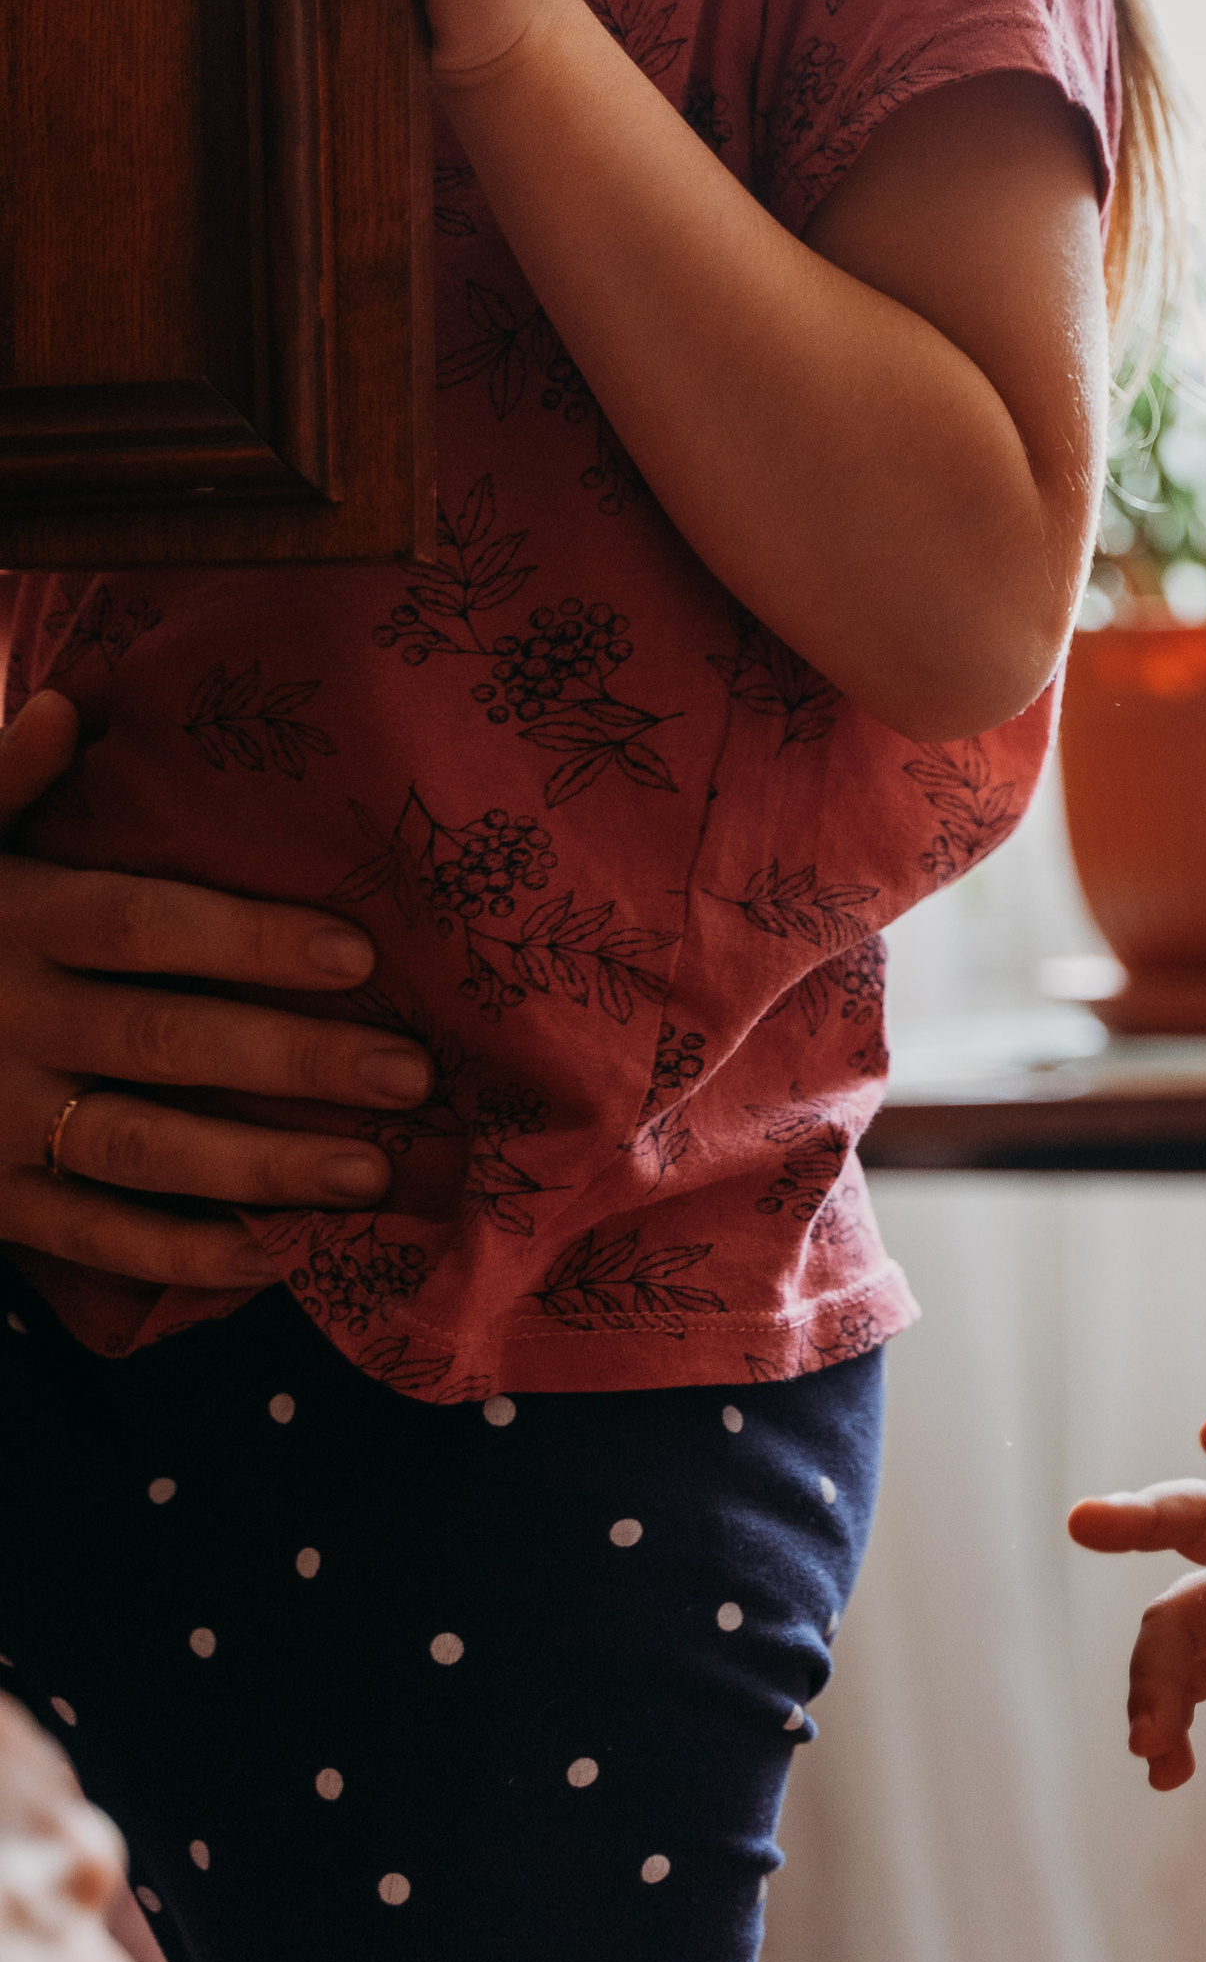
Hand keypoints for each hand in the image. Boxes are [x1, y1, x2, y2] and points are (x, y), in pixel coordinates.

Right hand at [0, 691, 432, 1286]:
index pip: (137, 925)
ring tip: (369, 1173)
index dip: (243, 940)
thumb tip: (67, 707)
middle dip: (291, 1063)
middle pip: (161, 1044)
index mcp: (11, 920)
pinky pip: (94, 1237)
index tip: (358, 953)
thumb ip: (3, 783)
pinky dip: (183, 1254)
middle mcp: (5, 1022)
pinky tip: (279, 1252)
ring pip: (140, 1150)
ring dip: (259, 1169)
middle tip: (409, 1077)